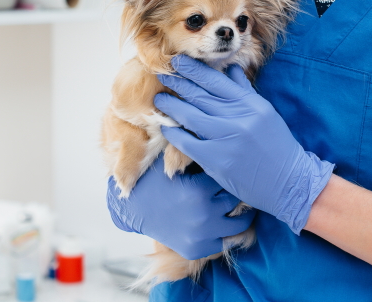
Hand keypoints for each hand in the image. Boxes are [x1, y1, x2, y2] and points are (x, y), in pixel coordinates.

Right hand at [106, 153, 256, 259]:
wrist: (130, 208)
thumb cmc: (152, 177)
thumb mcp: (170, 159)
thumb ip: (193, 144)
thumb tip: (217, 120)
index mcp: (198, 189)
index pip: (229, 175)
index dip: (230, 168)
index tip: (231, 163)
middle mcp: (203, 214)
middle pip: (237, 198)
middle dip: (235, 188)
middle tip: (236, 181)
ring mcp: (202, 235)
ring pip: (240, 224)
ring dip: (240, 213)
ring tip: (236, 202)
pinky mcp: (198, 250)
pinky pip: (225, 242)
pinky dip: (224, 231)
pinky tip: (220, 219)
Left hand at [154, 55, 333, 233]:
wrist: (289, 182)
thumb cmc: (277, 146)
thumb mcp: (265, 113)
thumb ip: (245, 92)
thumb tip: (231, 69)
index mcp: (250, 104)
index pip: (216, 80)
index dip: (194, 70)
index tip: (179, 62)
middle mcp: (238, 117)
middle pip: (200, 95)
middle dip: (178, 82)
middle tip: (163, 74)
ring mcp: (226, 138)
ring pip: (190, 115)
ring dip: (171, 105)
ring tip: (160, 99)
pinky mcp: (216, 160)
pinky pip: (188, 142)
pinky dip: (174, 134)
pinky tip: (165, 127)